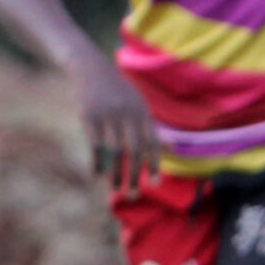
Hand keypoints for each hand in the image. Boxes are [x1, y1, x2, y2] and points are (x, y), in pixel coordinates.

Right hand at [68, 47, 162, 195]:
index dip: (153, 165)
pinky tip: (97, 175)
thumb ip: (153, 128)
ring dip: (115, 175)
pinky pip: (95, 146)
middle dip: (134, 176)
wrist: (91, 69)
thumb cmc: (119, 91)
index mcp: (142, 112)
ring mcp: (108, 115)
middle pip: (134, 152)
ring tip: (115, 190)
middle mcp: (128, 114)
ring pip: (114, 153)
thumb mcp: (139, 105)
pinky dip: (97, 163)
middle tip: (133, 195)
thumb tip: (174, 147)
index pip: (152, 144)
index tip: (153, 184)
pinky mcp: (90, 117)